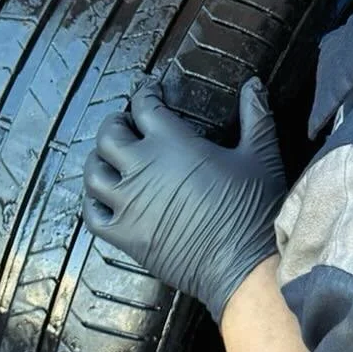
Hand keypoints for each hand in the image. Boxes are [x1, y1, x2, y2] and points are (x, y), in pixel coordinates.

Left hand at [82, 76, 286, 322]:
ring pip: (93, 172)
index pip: (144, 106)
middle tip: (125, 123)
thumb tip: (254, 85)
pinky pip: (93, 215)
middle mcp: (142, 168)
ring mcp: (128, 203)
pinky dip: (93, 202)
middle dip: (115, 124)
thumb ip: (255, 115)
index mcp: (172, 143)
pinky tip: (103, 198)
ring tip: (109, 157)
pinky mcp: (125, 235)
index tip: (149, 93)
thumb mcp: (260, 155)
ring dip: (98, 160)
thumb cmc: (253, 210)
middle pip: (109, 135)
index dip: (144, 94)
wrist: (243, 265)